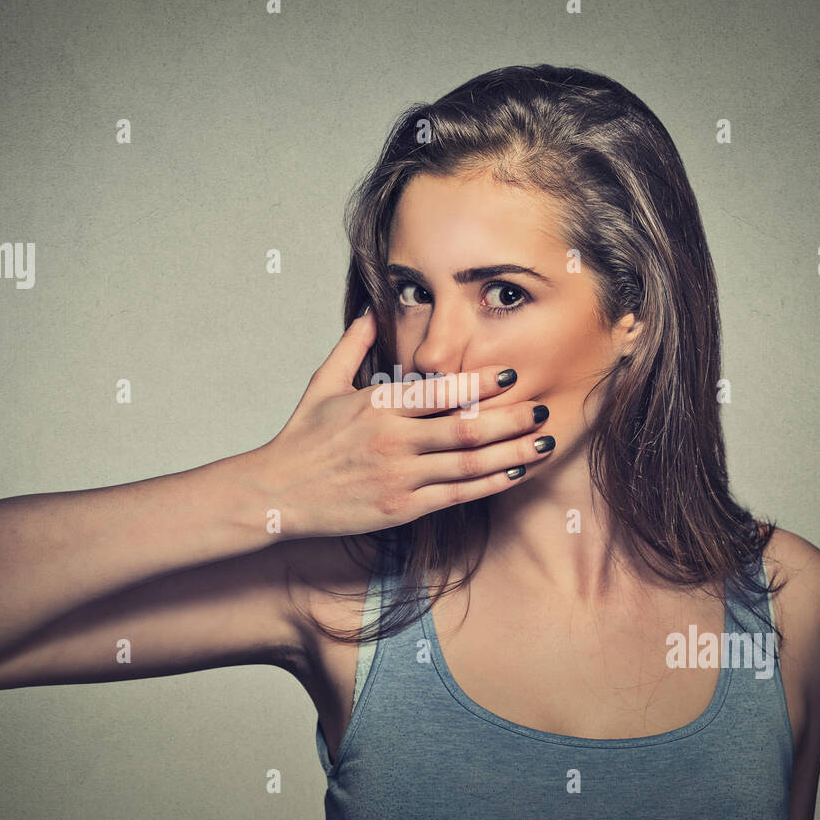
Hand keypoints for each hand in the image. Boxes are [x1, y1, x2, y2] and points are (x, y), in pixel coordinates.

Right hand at [253, 309, 554, 538]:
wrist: (275, 493)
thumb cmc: (301, 438)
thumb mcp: (323, 384)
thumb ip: (353, 346)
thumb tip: (372, 310)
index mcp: (378, 405)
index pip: (441, 390)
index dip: (481, 381)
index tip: (511, 374)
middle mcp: (393, 440)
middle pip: (466, 427)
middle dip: (511, 418)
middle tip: (542, 409)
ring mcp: (399, 476)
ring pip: (469, 464)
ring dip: (512, 453)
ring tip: (544, 442)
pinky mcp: (401, 508)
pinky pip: (457, 495)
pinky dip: (491, 484)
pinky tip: (515, 474)